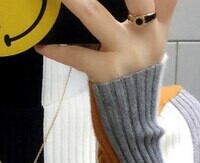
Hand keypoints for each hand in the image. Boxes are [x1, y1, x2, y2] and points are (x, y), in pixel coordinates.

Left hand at [33, 0, 176, 82]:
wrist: (135, 115)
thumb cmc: (137, 71)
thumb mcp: (151, 42)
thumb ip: (151, 15)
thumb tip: (136, 2)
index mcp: (158, 27)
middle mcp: (146, 36)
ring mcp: (124, 54)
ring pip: (97, 18)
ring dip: (77, 2)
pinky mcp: (105, 71)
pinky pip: (76, 56)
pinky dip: (56, 51)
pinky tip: (41, 46)